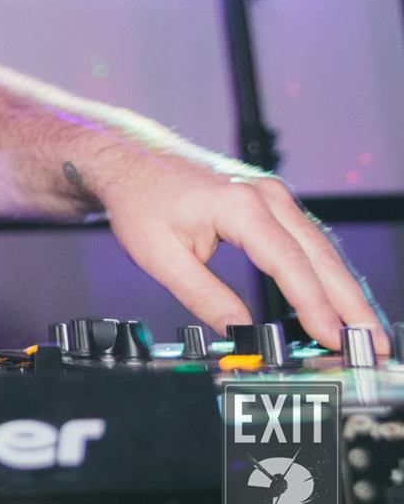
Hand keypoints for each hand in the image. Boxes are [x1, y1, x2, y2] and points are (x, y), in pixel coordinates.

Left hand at [103, 168, 387, 354]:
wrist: (130, 159)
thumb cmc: (140, 200)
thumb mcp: (160, 256)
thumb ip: (204, 297)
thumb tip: (240, 333)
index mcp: (239, 205)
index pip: (289, 263)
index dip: (314, 305)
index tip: (333, 338)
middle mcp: (265, 195)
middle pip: (321, 255)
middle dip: (351, 304)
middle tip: (374, 344)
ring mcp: (271, 195)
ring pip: (322, 248)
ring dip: (346, 290)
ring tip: (367, 331)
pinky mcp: (271, 201)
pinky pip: (309, 240)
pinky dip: (328, 272)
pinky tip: (340, 300)